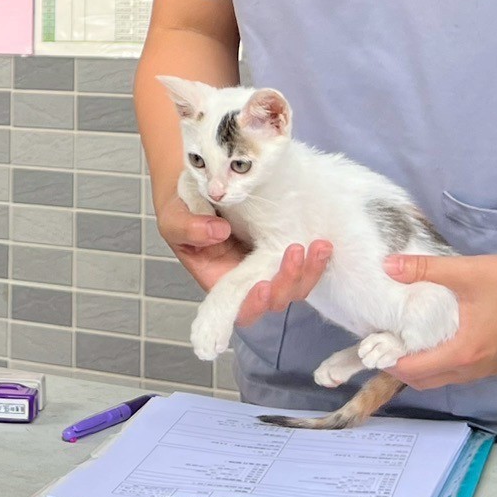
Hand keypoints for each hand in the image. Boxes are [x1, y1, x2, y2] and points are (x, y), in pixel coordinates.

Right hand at [159, 195, 330, 326]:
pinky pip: (304, 261)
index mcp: (220, 283)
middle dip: (290, 281)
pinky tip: (323, 242)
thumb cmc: (182, 212)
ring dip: (310, 270)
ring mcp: (268, 266)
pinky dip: (315, 257)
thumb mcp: (174, 220)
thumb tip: (220, 232)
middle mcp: (248, 281)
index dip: (254, 305)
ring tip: (320, 246)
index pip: (240, 309)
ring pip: (296, 284)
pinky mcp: (281, 248)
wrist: (199, 188)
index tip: (262, 286)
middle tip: (296, 252)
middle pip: (277, 299)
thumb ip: (190, 229)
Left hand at [383, 251, 496, 389]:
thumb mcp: (465, 272)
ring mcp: (492, 369)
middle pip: (428, 381)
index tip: (372, 343)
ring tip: (406, 340)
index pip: (415, 371)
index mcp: (464, 353)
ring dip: (423, 367)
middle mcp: (477, 369)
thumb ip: (424, 269)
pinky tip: (438, 339)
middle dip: (402, 367)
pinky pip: (463, 372)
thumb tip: (387, 266)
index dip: (390, 360)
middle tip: (385, 342)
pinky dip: (443, 363)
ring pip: (446, 378)